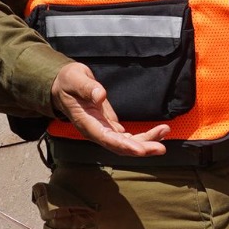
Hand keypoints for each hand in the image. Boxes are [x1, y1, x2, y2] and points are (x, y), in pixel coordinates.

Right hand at [51, 62, 167, 156]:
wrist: (63, 86)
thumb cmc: (68, 82)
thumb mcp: (75, 79)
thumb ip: (87, 87)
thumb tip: (101, 95)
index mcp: (86, 123)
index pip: (106, 139)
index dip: (125, 146)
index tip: (141, 150)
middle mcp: (96, 131)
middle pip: (120, 147)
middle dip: (141, 149)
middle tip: (161, 148)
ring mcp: (104, 131)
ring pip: (127, 144)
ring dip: (146, 142)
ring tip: (164, 132)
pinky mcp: (110, 127)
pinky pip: (128, 137)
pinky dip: (144, 137)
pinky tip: (158, 133)